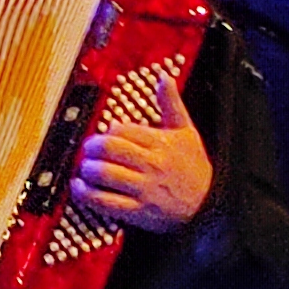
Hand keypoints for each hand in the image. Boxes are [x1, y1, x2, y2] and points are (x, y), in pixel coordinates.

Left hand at [68, 78, 211, 230]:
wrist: (208, 205)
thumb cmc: (193, 167)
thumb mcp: (186, 132)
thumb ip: (171, 104)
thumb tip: (165, 77)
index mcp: (162, 143)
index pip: (122, 130)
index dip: (108, 131)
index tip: (106, 135)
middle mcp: (153, 164)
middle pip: (109, 149)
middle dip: (92, 147)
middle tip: (89, 150)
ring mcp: (144, 188)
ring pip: (104, 174)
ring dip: (87, 169)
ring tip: (85, 168)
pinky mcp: (138, 211)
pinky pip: (103, 201)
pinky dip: (85, 194)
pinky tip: (79, 187)